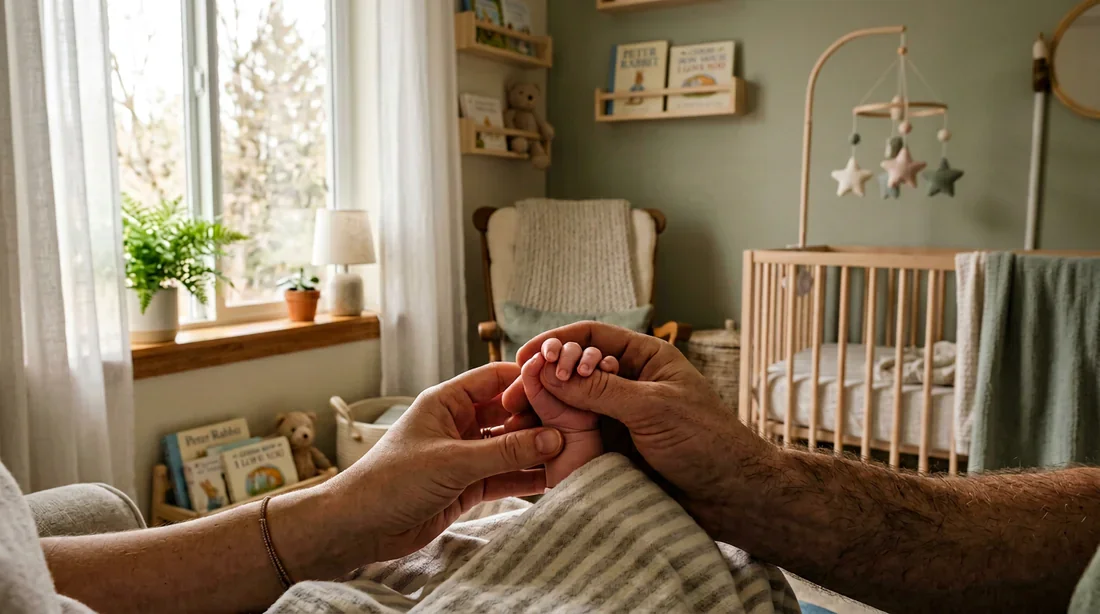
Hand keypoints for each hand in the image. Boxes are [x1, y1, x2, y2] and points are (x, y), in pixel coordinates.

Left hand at [327, 362, 563, 562]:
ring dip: (535, 450)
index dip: (527, 380)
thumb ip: (504, 452)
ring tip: (572, 453)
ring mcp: (464, 455)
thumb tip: (552, 438)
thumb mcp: (453, 462)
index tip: (561, 385)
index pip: (494, 379)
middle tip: (574, 425)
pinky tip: (552, 479)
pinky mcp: (467, 485)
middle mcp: (458, 423)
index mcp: (447, 401)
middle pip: (507, 412)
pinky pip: (504, 476)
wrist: (359, 527)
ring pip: (509, 446)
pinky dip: (525, 477)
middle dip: (538, 419)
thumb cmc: (391, 481)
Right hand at [511, 322, 774, 538]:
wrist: (731, 497)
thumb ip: (602, 390)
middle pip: (577, 369)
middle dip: (544, 377)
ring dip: (544, 407)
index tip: (526, 356)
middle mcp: (631, 382)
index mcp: (648, 359)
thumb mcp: (652, 409)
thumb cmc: (707, 443)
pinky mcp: (616, 446)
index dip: (558, 342)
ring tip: (516, 418)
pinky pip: (578, 433)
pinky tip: (534, 438)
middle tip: (513, 394)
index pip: (594, 337)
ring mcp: (622, 415)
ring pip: (572, 403)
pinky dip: (554, 433)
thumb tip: (553, 372)